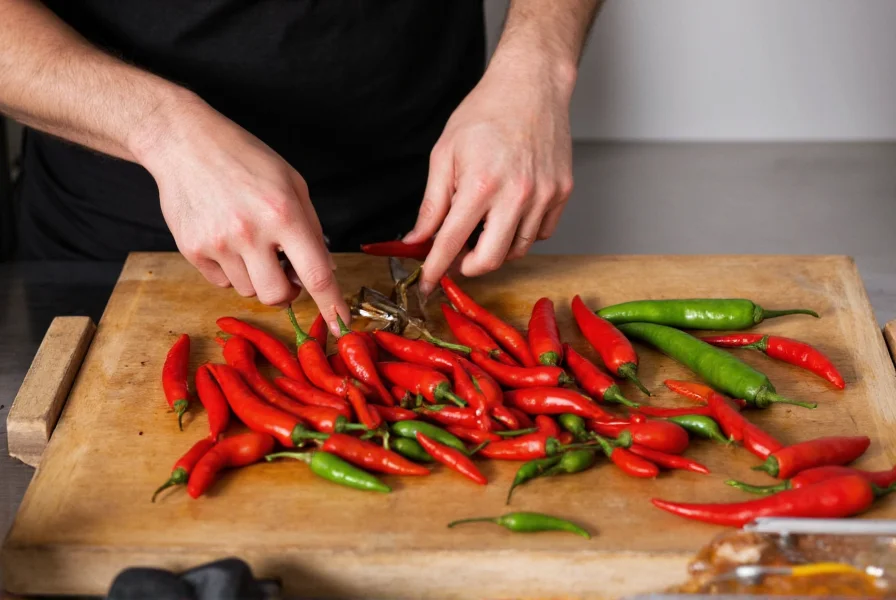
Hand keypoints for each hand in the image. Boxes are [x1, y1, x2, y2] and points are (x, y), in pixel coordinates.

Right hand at [133, 97, 348, 333]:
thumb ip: (311, 228)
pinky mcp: (192, 250)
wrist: (185, 143)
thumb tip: (325, 271)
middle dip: (287, 292)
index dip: (332, 305)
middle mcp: (251, 233)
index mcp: (283, 214)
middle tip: (285, 271)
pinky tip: (226, 239)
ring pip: (248, 291)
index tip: (340, 324)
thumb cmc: (245, 159)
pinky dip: (230, 270)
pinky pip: (221, 283)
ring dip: (256, 277)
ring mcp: (218, 244)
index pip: (316, 274)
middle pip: (277, 296)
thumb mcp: (292, 183)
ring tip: (249, 242)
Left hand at [405, 51, 575, 294]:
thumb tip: (416, 240)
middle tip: (456, 255)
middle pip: (490, 260)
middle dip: (468, 266)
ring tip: (482, 224)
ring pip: (517, 250)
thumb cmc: (485, 113)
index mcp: (481, 185)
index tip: (426, 286)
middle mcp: (516, 195)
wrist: (531, 86)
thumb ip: (431, 204)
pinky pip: (539, 233)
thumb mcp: (445, 154)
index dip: (435, 269)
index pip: (452, 243)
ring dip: (494, 248)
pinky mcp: (562, 194)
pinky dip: (520, 233)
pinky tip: (508, 213)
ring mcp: (544, 196)